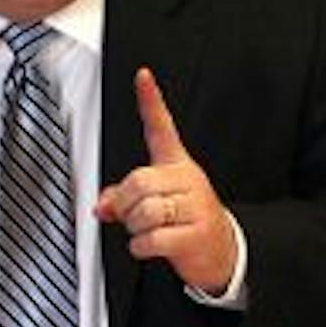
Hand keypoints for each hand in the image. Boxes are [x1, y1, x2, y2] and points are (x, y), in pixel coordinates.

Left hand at [94, 68, 238, 294]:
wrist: (224, 251)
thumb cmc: (187, 221)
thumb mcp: (158, 202)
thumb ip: (124, 198)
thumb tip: (102, 206)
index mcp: (177, 166)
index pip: (162, 127)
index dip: (151, 100)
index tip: (142, 75)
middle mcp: (187, 179)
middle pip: (139, 181)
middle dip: (125, 203)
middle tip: (130, 215)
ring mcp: (195, 206)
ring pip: (145, 210)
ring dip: (135, 227)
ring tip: (146, 231)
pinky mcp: (196, 234)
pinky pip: (153, 238)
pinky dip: (141, 246)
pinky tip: (151, 245)